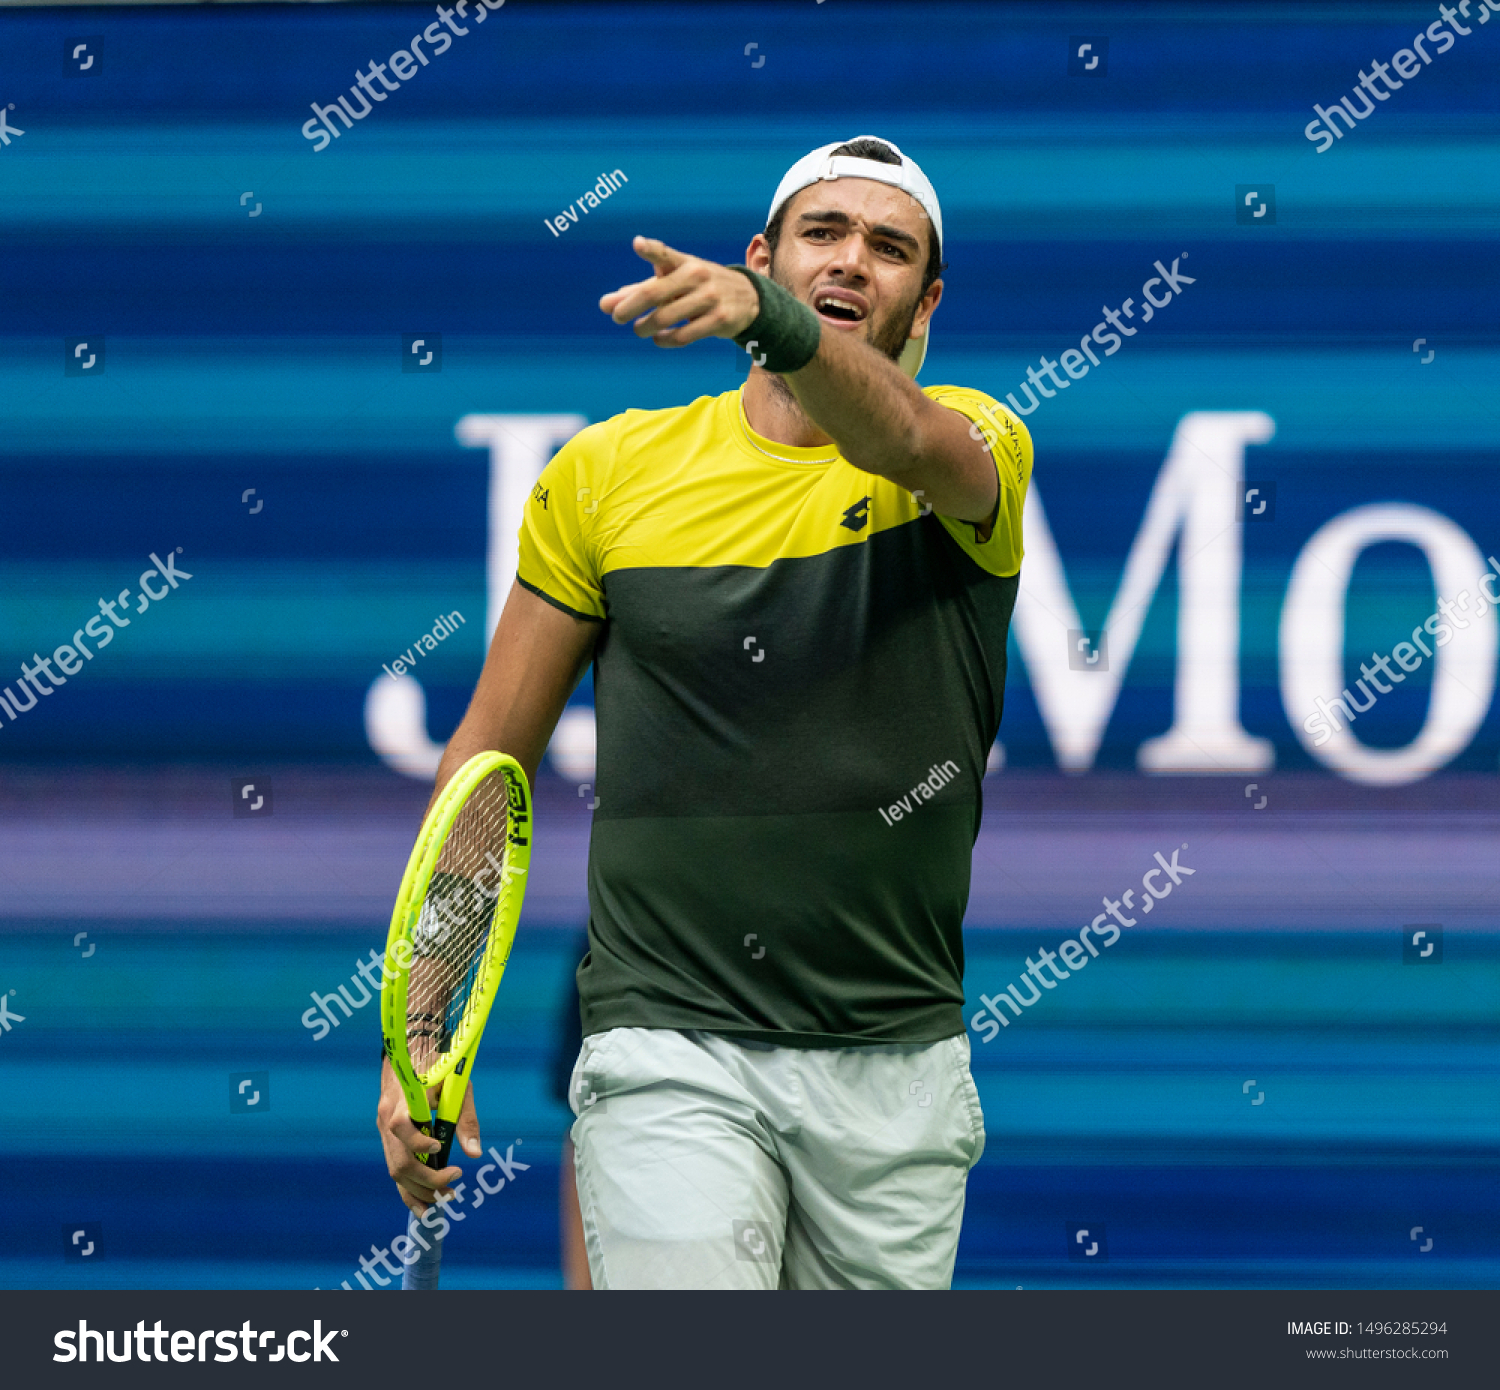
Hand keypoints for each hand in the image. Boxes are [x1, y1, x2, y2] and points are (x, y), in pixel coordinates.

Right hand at [377, 1057, 482, 1214]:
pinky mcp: (387, 1138)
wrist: (410, 1053)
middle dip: (427, 1179)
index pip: (401, 1127)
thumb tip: (474, 1154)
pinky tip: (423, 1207)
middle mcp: (387, 1116)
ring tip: (446, 1200)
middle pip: (399, 1159)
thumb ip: (465, 1118)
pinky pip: (394, 1168)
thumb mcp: (458, 1085)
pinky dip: (408, 1191)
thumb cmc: (439, 1067)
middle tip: (455, 1184)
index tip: (440, 1149)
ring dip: (419, 1191)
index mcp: (404, 1098)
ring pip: (395, 1170)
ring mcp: (383, 1129)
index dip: (418, 1143)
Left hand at [599, 236, 760, 347]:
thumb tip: (604, 304)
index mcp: (684, 262)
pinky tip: (658, 339)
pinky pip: (683, 336)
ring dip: (646, 327)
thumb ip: (638, 291)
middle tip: (616, 317)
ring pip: (666, 318)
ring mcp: (710, 298)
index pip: (664, 254)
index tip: (638, 244)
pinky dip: (665, 340)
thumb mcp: (672, 282)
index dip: (651, 250)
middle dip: (629, 307)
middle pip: (655, 294)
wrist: (747, 298)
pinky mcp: (719, 320)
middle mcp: (697, 276)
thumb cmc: (697, 287)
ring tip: (639, 330)